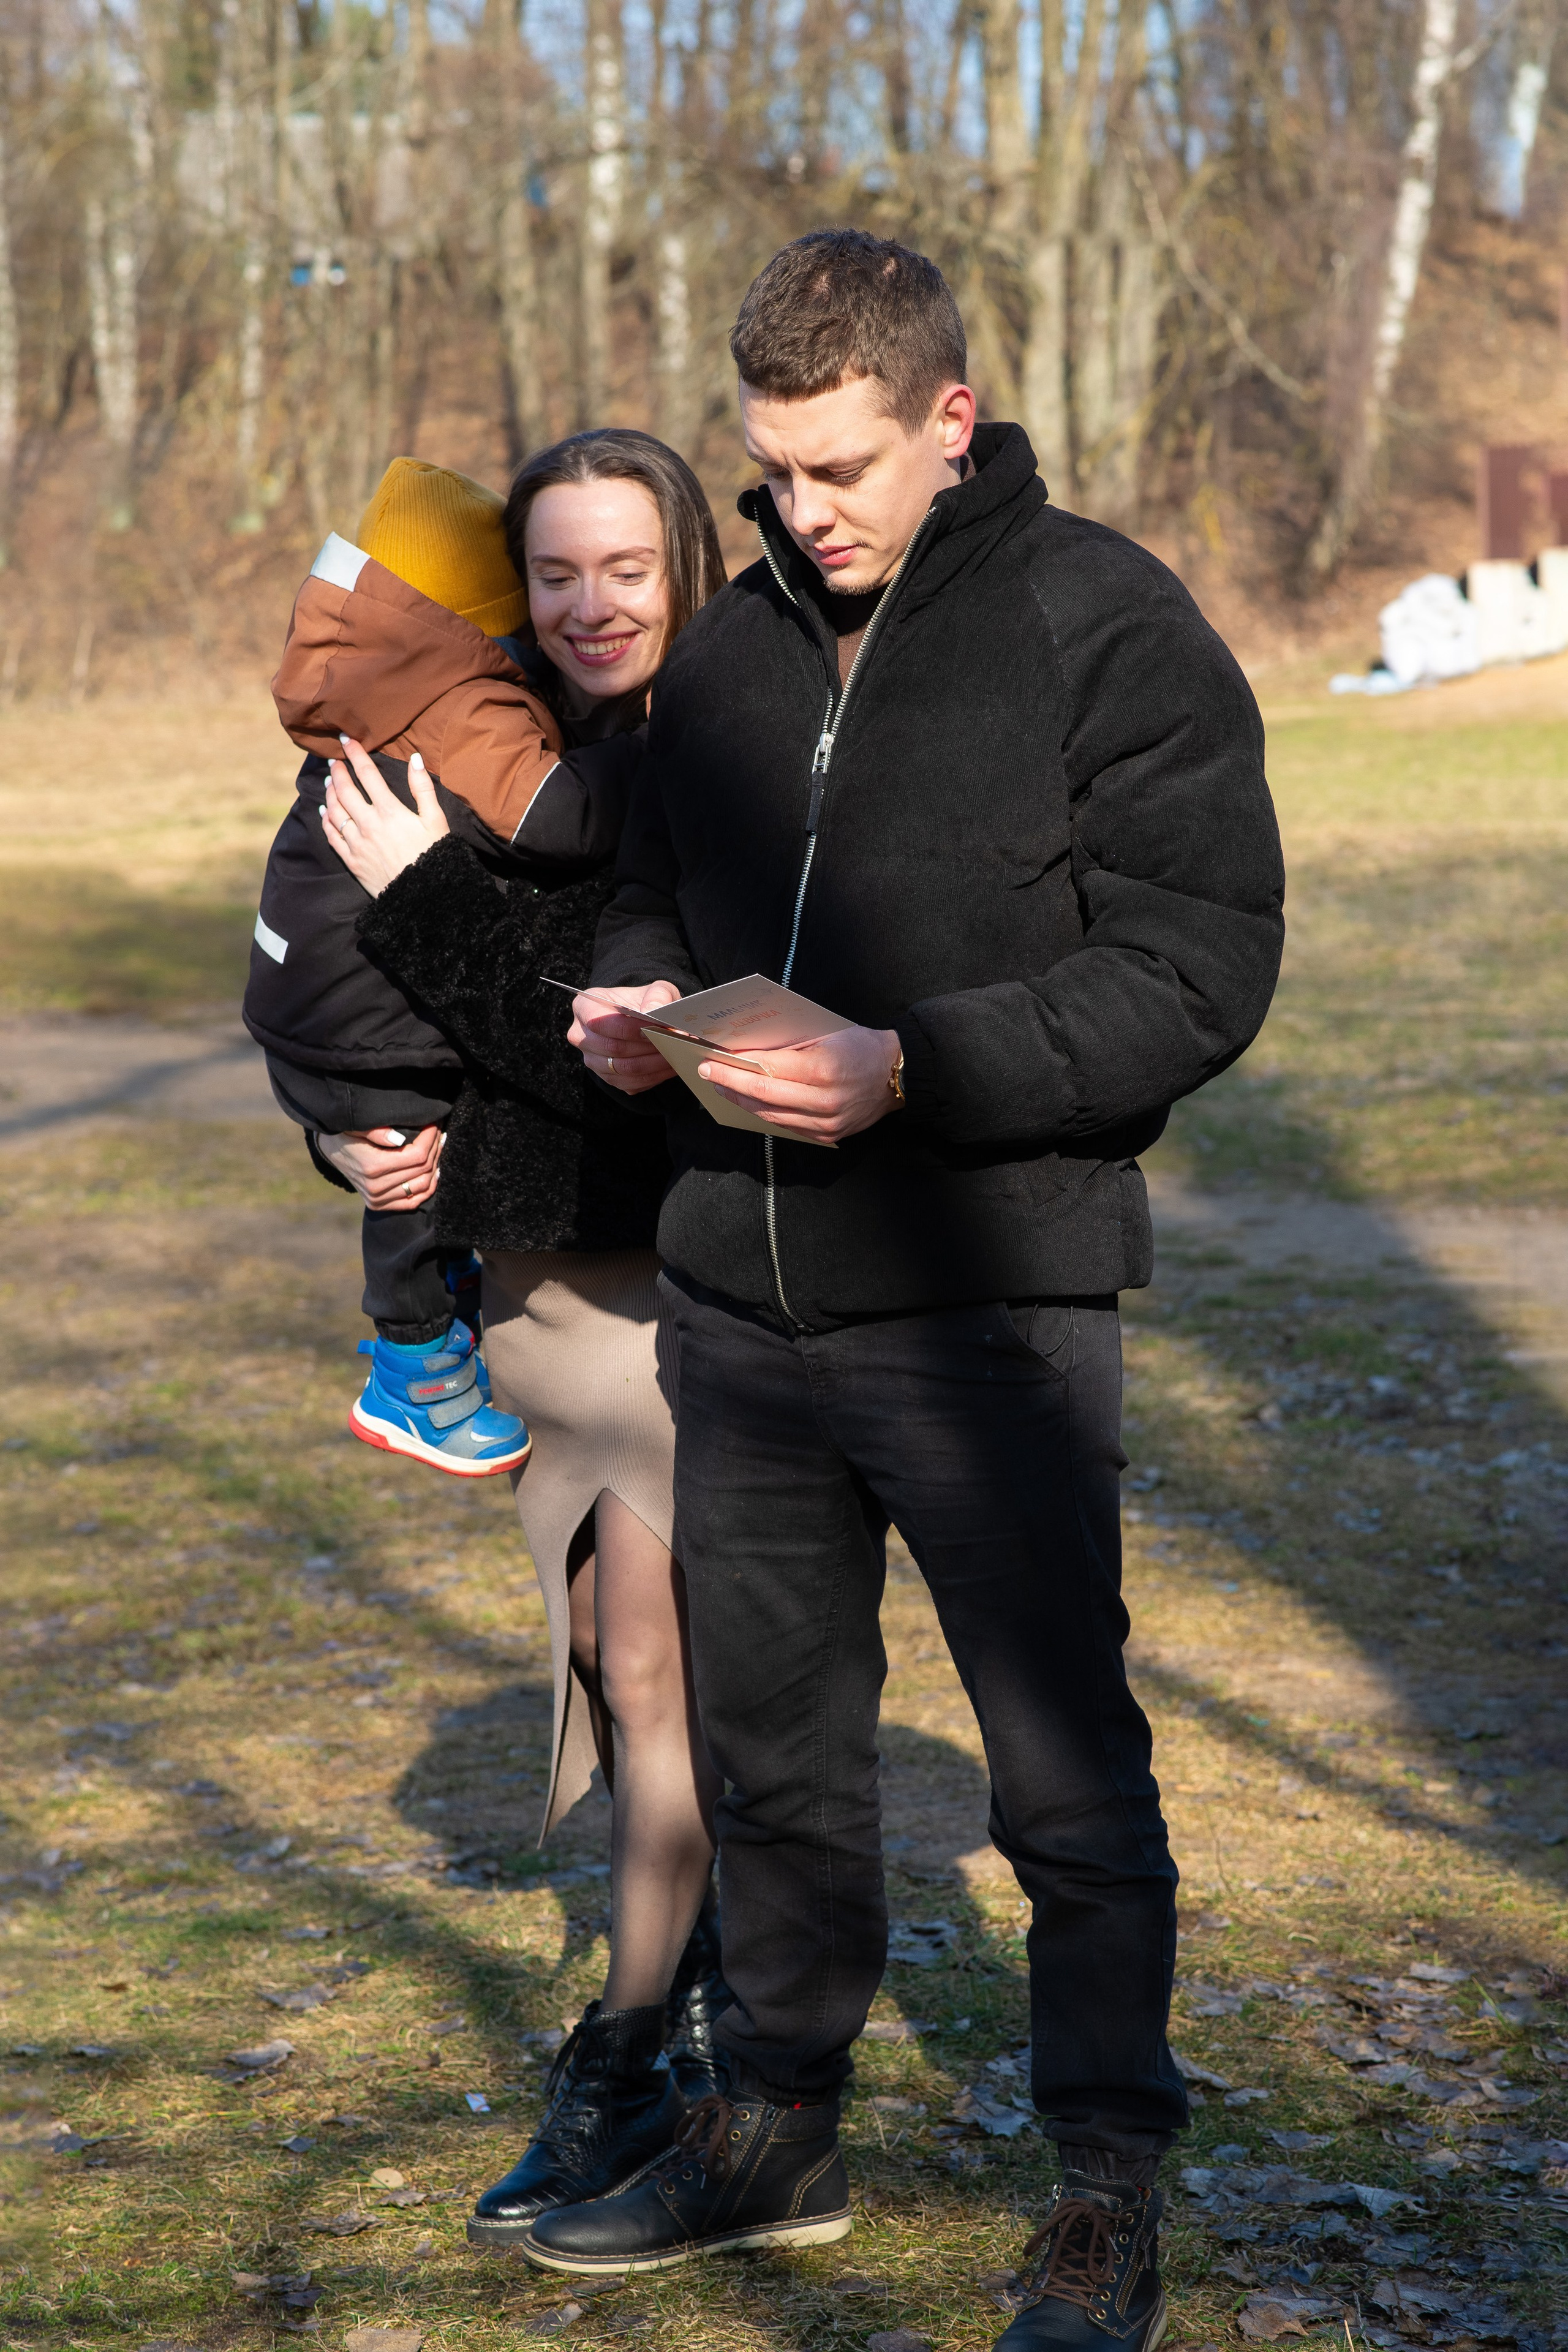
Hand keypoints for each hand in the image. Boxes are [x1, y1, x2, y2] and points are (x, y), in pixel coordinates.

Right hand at [316, 1124, 444, 1208]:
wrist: (331, 1150)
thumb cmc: (347, 1133)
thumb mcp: (357, 1126)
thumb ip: (376, 1131)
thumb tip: (399, 1139)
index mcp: (372, 1166)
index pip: (417, 1155)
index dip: (430, 1138)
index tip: (434, 1124)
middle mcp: (376, 1188)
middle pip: (423, 1169)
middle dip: (435, 1147)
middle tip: (439, 1131)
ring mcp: (378, 1199)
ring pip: (423, 1185)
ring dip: (435, 1165)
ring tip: (437, 1147)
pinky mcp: (380, 1205)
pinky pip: (414, 1202)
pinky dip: (428, 1187)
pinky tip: (434, 1171)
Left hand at [321, 737, 448, 895]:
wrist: (425, 898)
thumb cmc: (435, 857)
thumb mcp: (436, 821)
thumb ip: (423, 788)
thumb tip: (415, 758)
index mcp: (390, 811)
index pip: (368, 774)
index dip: (356, 754)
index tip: (346, 739)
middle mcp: (369, 824)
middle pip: (345, 790)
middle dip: (338, 771)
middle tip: (334, 760)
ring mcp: (357, 843)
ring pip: (335, 811)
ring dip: (330, 793)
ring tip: (329, 781)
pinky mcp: (352, 861)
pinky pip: (332, 836)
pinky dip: (325, 820)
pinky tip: (324, 811)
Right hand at [569, 981, 681, 1093]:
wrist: (642, 1019)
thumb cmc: (644, 1001)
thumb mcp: (655, 989)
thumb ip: (657, 995)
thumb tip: (653, 1011)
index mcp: (584, 1007)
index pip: (600, 1021)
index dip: (629, 1027)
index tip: (656, 1027)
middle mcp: (581, 1036)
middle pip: (613, 1047)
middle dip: (646, 1046)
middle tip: (673, 1042)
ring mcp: (593, 1061)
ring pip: (624, 1068)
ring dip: (654, 1063)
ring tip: (676, 1053)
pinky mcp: (608, 1078)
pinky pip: (632, 1083)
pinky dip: (655, 1076)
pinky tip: (671, 1065)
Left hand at [698, 1025, 902, 1145]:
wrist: (896, 1076)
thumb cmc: (860, 1046)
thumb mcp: (826, 1034)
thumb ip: (790, 1044)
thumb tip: (749, 1048)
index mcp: (823, 1068)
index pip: (767, 1068)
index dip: (736, 1064)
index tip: (713, 1058)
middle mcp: (823, 1100)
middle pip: (763, 1094)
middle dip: (730, 1082)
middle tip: (708, 1073)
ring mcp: (825, 1123)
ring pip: (770, 1115)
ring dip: (741, 1101)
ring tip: (722, 1088)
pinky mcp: (828, 1136)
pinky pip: (787, 1127)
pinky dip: (764, 1114)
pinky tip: (749, 1103)